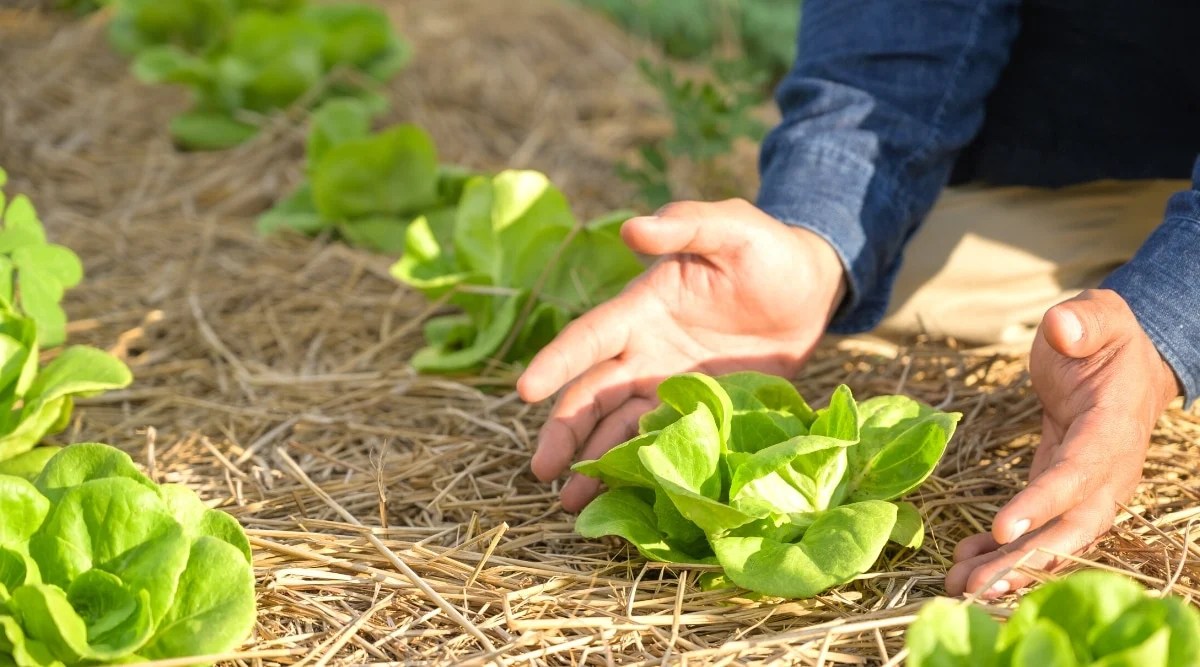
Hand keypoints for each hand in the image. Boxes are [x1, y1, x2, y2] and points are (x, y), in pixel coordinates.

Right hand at [516, 199, 846, 510]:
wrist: (810, 290)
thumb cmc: (766, 251)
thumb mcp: (731, 228)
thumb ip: (684, 226)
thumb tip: (632, 230)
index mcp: (641, 308)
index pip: (590, 337)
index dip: (557, 361)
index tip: (525, 391)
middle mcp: (644, 352)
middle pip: (593, 395)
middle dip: (565, 431)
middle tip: (542, 473)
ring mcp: (669, 386)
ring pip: (619, 427)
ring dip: (593, 461)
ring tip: (571, 505)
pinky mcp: (700, 412)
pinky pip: (662, 443)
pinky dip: (639, 469)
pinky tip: (620, 501)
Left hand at [946, 289, 1180, 597]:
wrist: (1123, 360)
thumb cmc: (1103, 335)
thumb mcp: (1099, 314)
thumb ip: (1085, 320)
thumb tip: (1063, 327)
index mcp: (1113, 427)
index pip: (1080, 471)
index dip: (1045, 502)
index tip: (1003, 529)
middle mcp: (1108, 469)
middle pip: (1073, 526)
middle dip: (1028, 561)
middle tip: (980, 589)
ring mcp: (1089, 487)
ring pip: (1055, 539)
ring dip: (1010, 569)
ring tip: (962, 590)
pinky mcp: (1064, 492)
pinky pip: (1038, 530)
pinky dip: (1002, 551)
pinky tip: (964, 566)